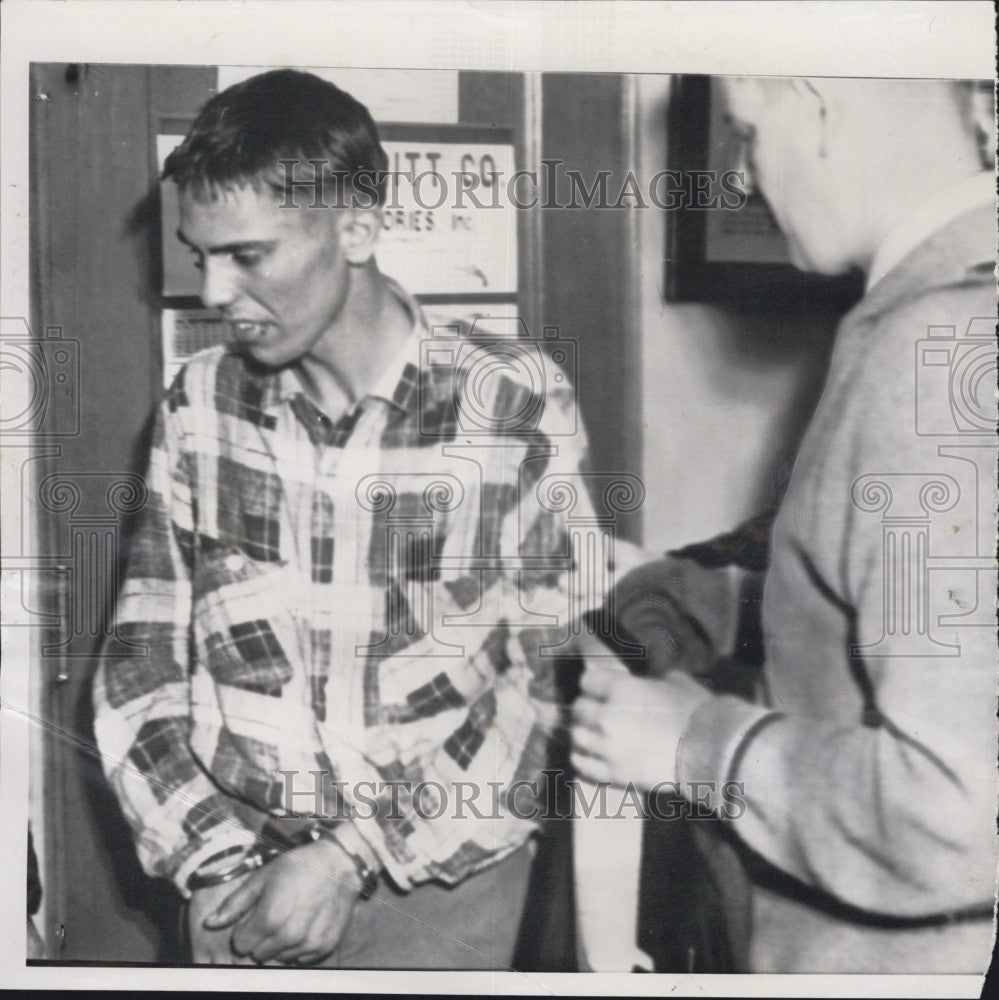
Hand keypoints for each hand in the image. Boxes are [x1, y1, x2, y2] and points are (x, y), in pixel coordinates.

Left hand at [199, 838, 362, 965]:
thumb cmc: (299, 866)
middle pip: (259, 953)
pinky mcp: (325, 946)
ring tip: (291, 917)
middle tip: (275, 914)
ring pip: (280, 957)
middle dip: (261, 937)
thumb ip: (235, 903)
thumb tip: (209, 923)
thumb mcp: (263, 876)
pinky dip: (298, 946)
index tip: (256, 914)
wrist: (340, 864)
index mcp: (271, 916)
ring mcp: (309, 942)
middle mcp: (290, 935)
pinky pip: (301, 958)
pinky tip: (304, 925)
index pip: (242, 944)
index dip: (245, 928)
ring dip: (280, 943)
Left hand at [571, 655, 713, 789]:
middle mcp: (607, 716)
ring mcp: (608, 747)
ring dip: (585, 734)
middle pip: (578, 709)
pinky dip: (584, 759)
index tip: (600, 689)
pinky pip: (583, 765)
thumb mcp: (675, 681)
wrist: (711, 750)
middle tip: (598, 713)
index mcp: (620, 689)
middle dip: (587, 709)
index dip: (594, 684)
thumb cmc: (696, 711)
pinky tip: (592, 756)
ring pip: (577, 737)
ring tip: (595, 736)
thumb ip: (654, 679)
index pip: (587, 681)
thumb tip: (652, 680)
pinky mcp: (614, 773)